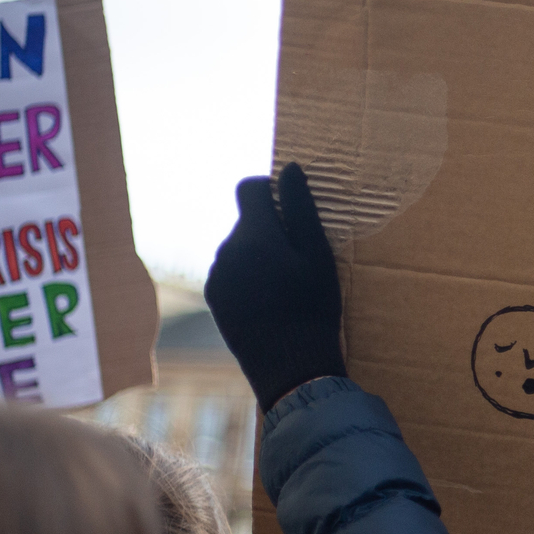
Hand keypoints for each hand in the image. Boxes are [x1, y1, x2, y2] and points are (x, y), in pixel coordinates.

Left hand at [205, 162, 345, 409]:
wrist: (290, 365)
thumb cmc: (313, 308)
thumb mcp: (318, 256)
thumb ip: (301, 209)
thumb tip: (290, 168)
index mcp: (254, 234)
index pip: (249, 188)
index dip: (271, 190)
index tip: (292, 207)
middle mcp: (227, 250)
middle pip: (247, 221)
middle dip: (270, 229)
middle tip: (301, 257)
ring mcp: (217, 276)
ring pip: (239, 248)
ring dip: (260, 255)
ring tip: (288, 284)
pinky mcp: (215, 298)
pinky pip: (231, 273)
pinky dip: (250, 278)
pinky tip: (272, 301)